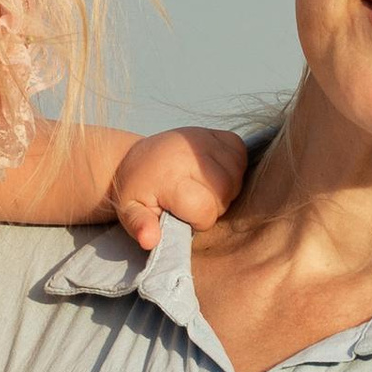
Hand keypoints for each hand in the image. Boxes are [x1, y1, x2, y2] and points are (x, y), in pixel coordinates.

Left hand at [112, 125, 248, 249]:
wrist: (136, 159)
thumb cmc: (137, 191)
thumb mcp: (130, 212)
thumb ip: (141, 226)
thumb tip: (149, 240)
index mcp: (169, 176)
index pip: (205, 211)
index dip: (198, 221)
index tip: (183, 215)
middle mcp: (189, 153)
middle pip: (225, 193)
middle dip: (215, 206)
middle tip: (194, 203)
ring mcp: (204, 138)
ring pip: (236, 176)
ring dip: (227, 189)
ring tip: (205, 189)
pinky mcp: (215, 132)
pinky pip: (240, 153)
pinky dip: (235, 168)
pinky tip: (215, 173)